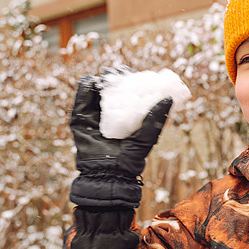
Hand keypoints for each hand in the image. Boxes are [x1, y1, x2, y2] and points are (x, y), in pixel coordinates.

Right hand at [69, 71, 171, 207]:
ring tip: (108, 74)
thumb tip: (169, 97)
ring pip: (95, 92)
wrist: (108, 175)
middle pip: (110, 89)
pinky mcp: (79, 121)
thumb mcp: (146, 138)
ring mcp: (93, 117)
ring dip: (101, 80)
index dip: (131, 81)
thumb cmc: (130, 160)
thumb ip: (156, 119)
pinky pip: (80, 102)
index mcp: (126, 116)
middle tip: (120, 72)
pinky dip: (84, 89)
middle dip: (115, 77)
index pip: (128, 93)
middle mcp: (109, 114)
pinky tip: (91, 80)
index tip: (135, 74)